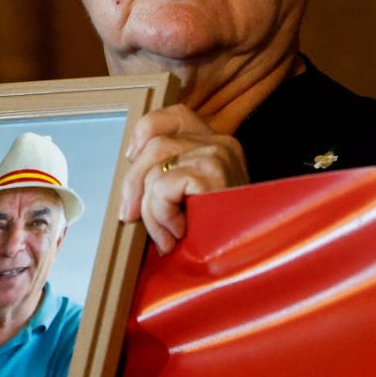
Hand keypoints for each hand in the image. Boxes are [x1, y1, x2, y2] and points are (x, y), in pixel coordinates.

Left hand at [117, 105, 248, 254]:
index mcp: (217, 144)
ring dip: (150, 210)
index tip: (131, 157)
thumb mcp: (191, 200)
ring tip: (166, 236)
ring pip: (156, 168)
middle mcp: (221, 143)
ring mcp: (218, 156)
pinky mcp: (213, 174)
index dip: (145, 132)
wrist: (245, 260)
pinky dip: (161, 215)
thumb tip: (131, 175)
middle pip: (155, 144)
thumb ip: (168, 176)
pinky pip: (163, 187)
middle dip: (134, 183)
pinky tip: (179, 232)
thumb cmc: (219, 237)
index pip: (174, 116)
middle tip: (129, 216)